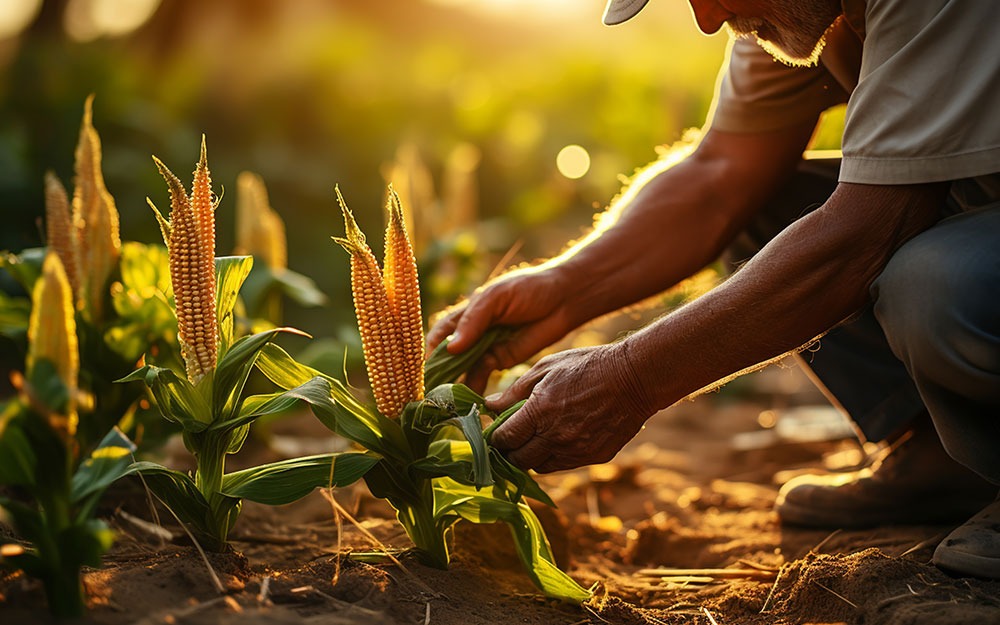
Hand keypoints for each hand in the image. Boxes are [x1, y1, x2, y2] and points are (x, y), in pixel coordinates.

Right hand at [426, 266, 577, 391]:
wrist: (564, 299)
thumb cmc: (529, 288)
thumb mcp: (497, 298)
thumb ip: (474, 321)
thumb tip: (451, 349)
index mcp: (468, 311)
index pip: (441, 332)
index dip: (431, 349)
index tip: (425, 368)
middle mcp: (473, 331)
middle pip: (448, 354)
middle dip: (440, 372)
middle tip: (432, 392)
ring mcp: (486, 346)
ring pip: (463, 368)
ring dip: (454, 382)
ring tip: (447, 400)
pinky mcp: (501, 360)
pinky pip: (481, 375)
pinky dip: (473, 387)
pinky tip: (467, 400)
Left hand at [486, 342, 653, 472]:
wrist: (634, 378)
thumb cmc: (587, 366)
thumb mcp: (546, 367)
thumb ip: (515, 390)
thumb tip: (490, 405)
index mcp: (539, 412)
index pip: (504, 439)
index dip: (494, 438)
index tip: (494, 432)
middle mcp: (556, 437)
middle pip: (519, 460)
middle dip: (510, 451)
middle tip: (510, 439)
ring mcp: (576, 450)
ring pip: (540, 467)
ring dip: (532, 456)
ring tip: (534, 439)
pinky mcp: (593, 457)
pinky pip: (564, 464)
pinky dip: (555, 456)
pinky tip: (558, 438)